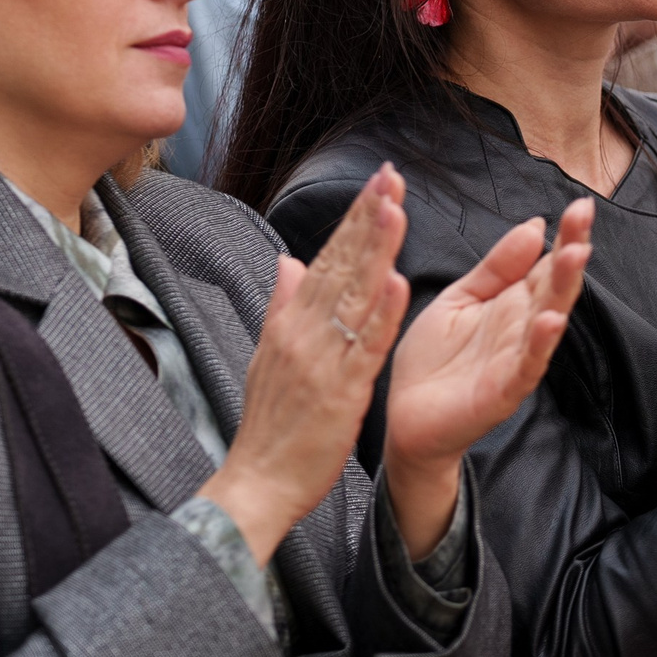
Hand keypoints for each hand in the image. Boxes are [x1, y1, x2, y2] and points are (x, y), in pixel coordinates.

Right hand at [202, 166, 411, 563]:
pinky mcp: (340, 392)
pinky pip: (364, 349)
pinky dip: (381, 316)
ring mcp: (320, 359)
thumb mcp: (270, 356)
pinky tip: (400, 286)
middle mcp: (303, 332)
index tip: (378, 181)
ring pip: (353, 296)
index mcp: (291, 322)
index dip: (354, 218)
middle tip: (390, 174)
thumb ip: (282, 306)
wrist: (256, 482)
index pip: (328, 258)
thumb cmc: (271, 425)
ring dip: (375, 251)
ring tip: (396, 209)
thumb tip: (289, 260)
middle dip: (367, 217)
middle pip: (341, 265)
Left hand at [381, 201, 591, 557]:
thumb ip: (496, 267)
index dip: (564, 235)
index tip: (580, 205)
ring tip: (576, 256)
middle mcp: (520, 329)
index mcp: (511, 303)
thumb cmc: (432, 361)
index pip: (546, 264)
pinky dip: (539, 346)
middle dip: (571, 252)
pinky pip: (525, 367)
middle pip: (553, 286)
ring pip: (548, 321)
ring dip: (563, 290)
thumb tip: (535, 226)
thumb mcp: (459, 299)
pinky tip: (550, 321)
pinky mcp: (501, 393)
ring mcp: (514, 361)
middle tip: (584, 217)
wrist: (405, 419)